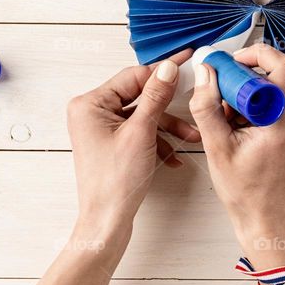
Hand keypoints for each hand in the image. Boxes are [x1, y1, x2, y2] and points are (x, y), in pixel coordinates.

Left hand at [66, 51, 199, 248]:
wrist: (106, 222)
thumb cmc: (114, 182)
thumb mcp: (141, 133)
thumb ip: (155, 97)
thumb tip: (167, 69)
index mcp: (90, 104)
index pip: (133, 76)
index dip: (162, 71)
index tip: (186, 61)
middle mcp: (91, 112)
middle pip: (139, 95)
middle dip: (169, 106)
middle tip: (194, 98)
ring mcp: (100, 129)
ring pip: (142, 115)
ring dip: (167, 127)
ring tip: (190, 138)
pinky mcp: (111, 143)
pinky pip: (138, 131)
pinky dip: (157, 140)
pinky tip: (174, 156)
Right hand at [189, 43, 284, 267]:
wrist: (267, 219)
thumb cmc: (243, 191)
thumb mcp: (216, 147)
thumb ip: (207, 106)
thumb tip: (205, 72)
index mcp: (281, 124)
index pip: (282, 67)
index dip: (256, 55)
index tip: (233, 62)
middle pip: (278, 78)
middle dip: (248, 80)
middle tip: (226, 96)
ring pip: (278, 94)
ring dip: (253, 100)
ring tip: (234, 124)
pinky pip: (283, 109)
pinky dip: (263, 112)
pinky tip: (247, 133)